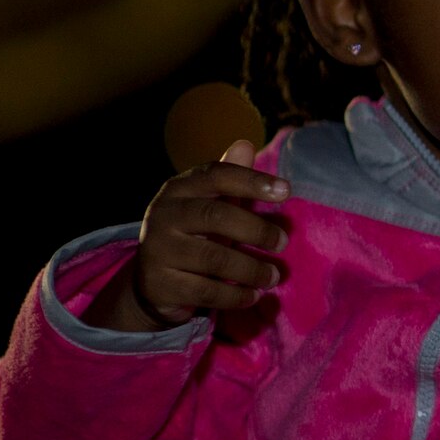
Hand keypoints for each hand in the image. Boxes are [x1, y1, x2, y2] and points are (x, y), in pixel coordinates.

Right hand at [87, 140, 288, 331]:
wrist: (153, 282)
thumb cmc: (194, 233)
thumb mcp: (211, 205)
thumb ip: (230, 179)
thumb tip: (245, 144)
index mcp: (179, 189)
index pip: (216, 176)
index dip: (252, 181)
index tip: (286, 192)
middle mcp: (163, 215)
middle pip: (216, 216)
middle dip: (256, 229)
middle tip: (282, 243)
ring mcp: (158, 250)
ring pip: (214, 259)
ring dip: (252, 269)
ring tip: (274, 276)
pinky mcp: (160, 285)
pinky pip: (206, 291)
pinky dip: (236, 296)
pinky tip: (254, 295)